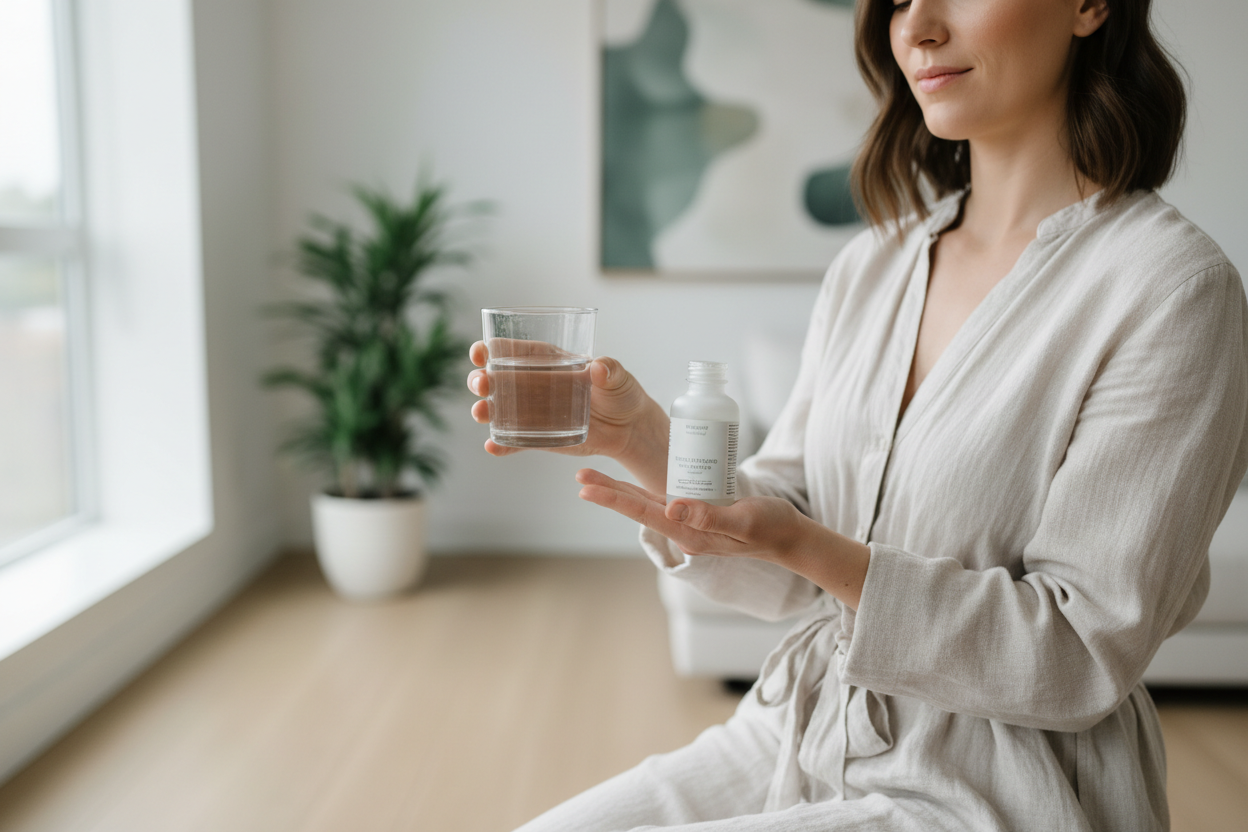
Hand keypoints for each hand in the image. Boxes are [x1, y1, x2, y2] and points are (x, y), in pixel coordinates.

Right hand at [467, 340, 664, 463]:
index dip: (491, 349)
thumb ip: (610, 370)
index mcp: (548, 361)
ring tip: (480, 413)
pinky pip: (516, 441)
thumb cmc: (622, 393)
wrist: (629, 428)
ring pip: (499, 410)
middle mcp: (534, 385)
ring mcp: (534, 412)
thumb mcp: (618, 376)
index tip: (480, 352)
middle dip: (481, 379)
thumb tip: (599, 368)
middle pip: (497, 379)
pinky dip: (502, 445)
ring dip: (484, 410)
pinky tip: (492, 447)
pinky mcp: (540, 437)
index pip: (512, 351)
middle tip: (481, 384)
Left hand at [574, 468, 806, 561]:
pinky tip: (628, 481)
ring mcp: (688, 521)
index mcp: (690, 534)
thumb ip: (710, 517)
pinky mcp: (696, 512)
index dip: (614, 498)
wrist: (788, 537)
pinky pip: (662, 498)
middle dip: (607, 492)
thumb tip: (671, 509)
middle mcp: (683, 528)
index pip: (644, 513)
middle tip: (579, 476)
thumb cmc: (771, 528)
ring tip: (592, 478)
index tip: (587, 488)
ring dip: (618, 490)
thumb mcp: (745, 521)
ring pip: (646, 502)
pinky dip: (641, 488)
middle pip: (637, 507)